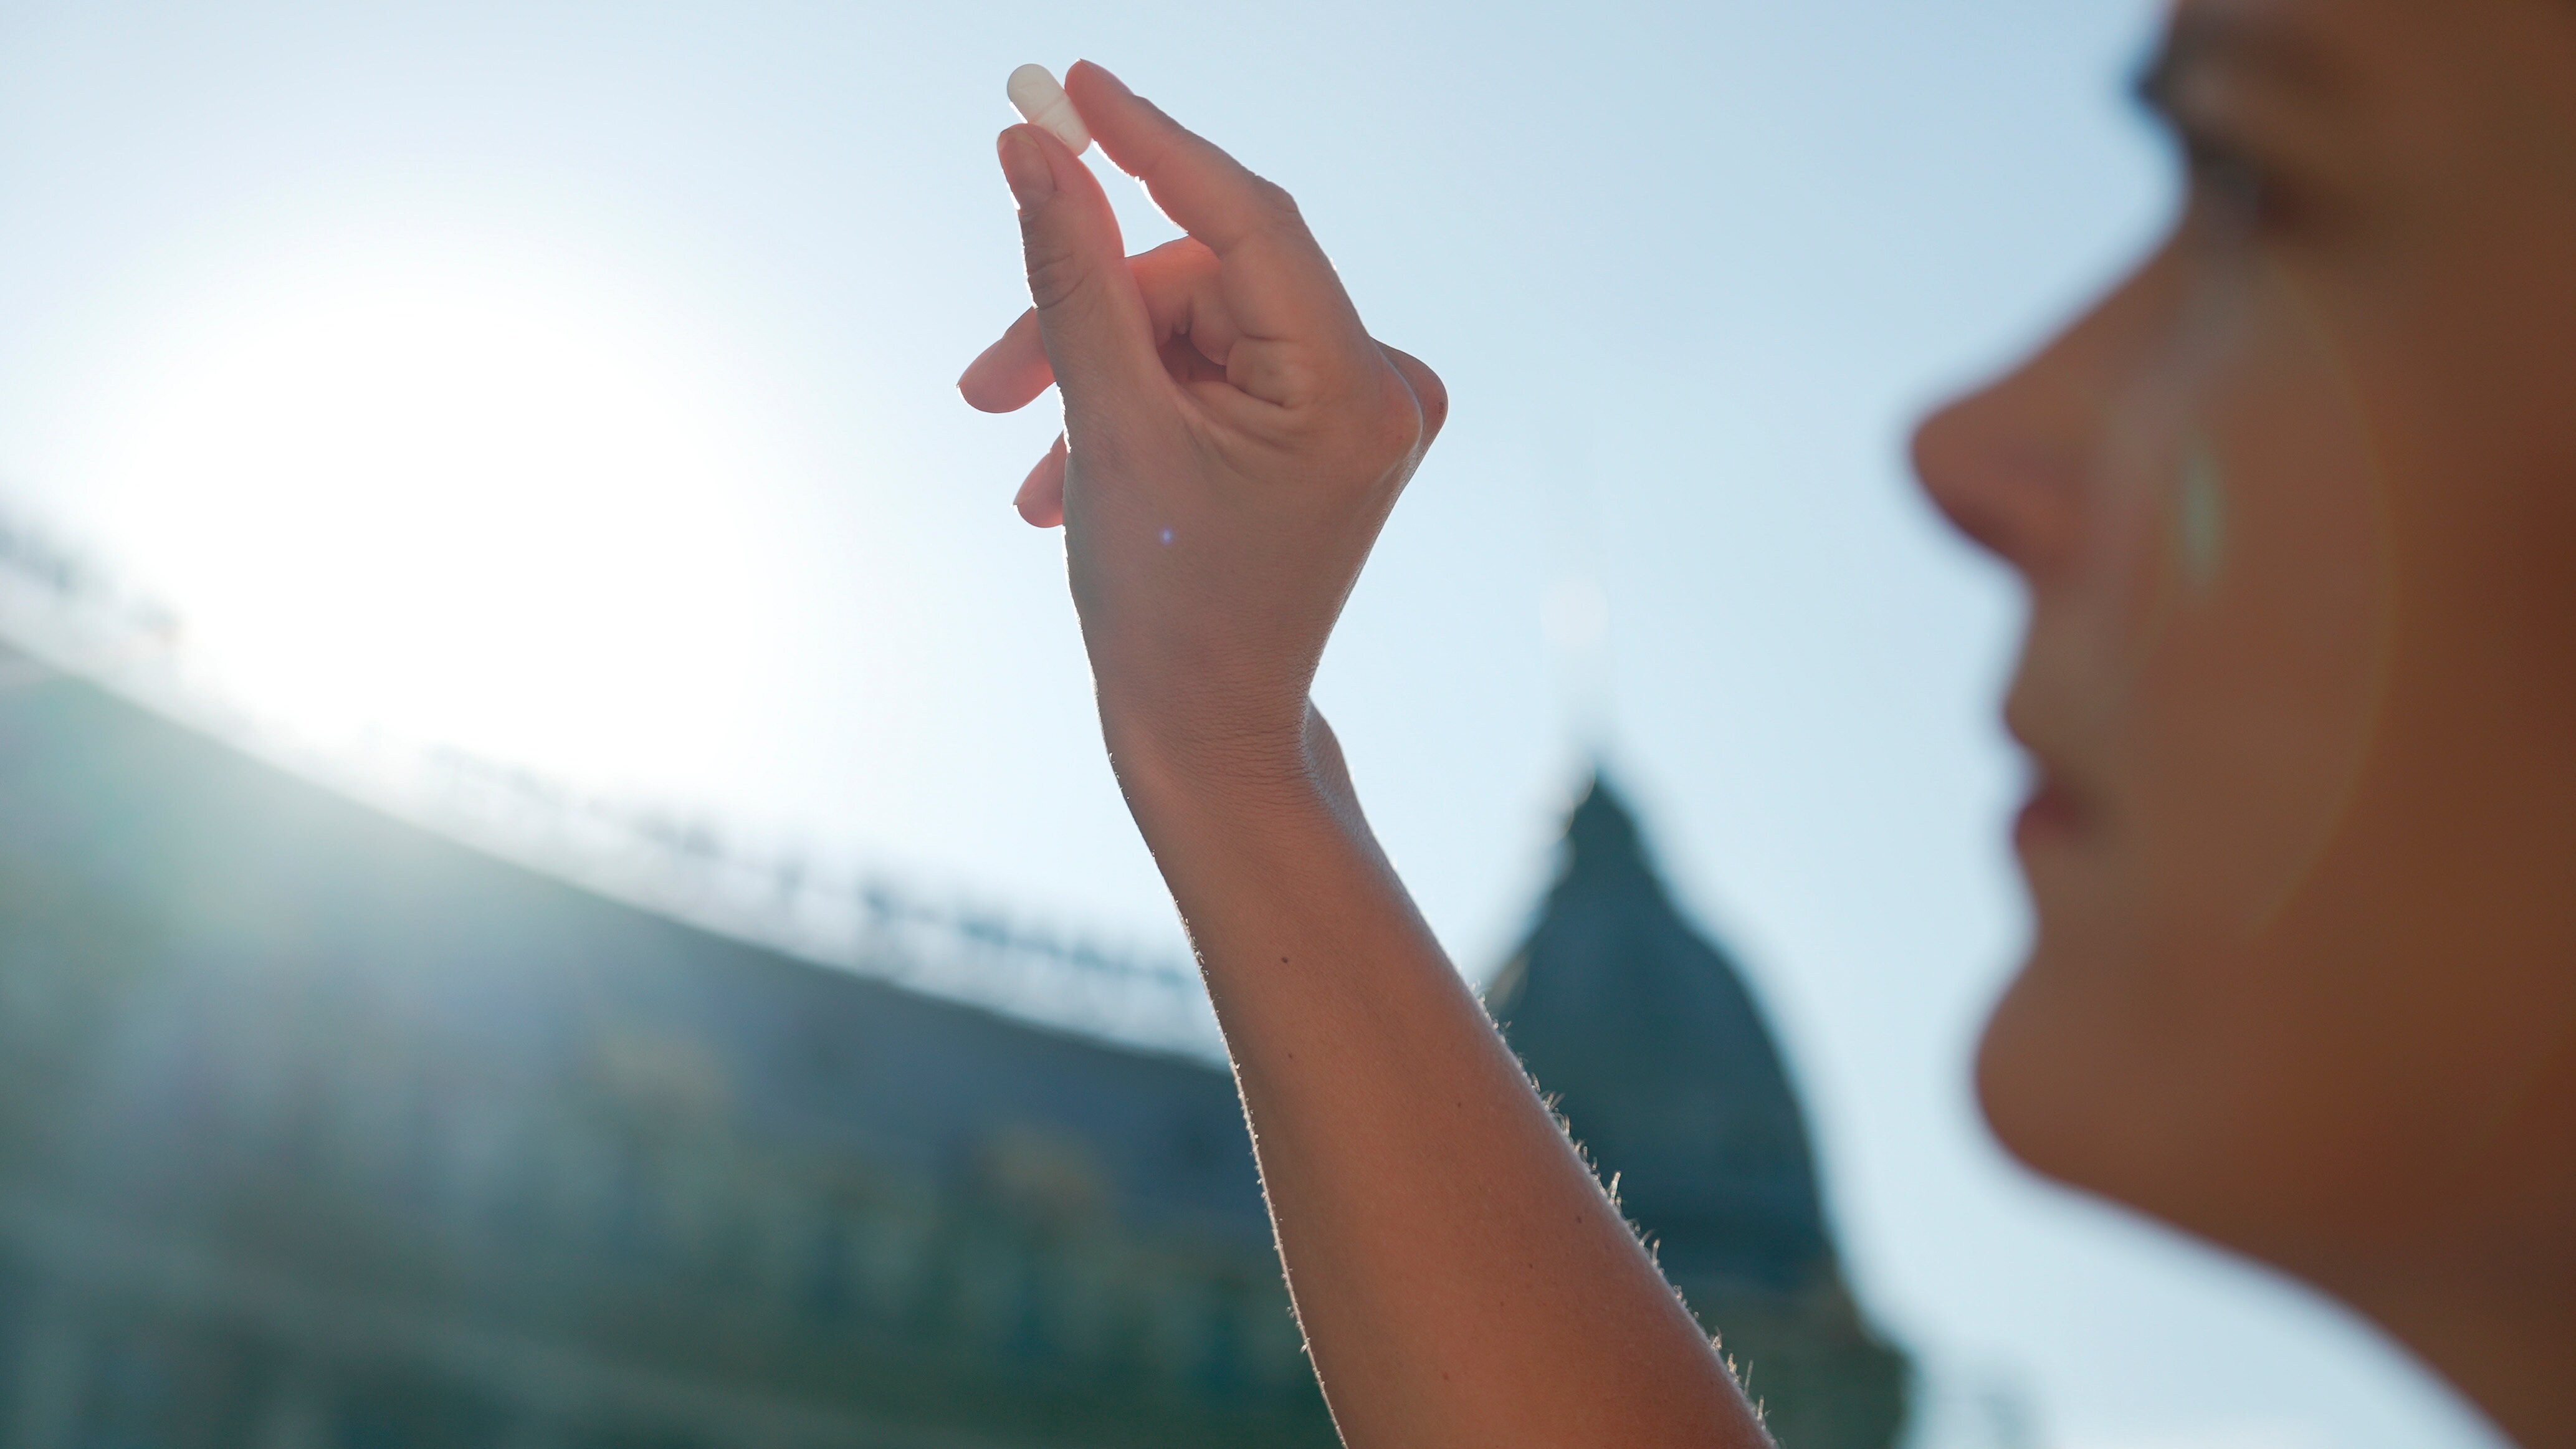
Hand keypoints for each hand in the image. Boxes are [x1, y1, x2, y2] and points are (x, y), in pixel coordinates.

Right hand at [958, 62, 1445, 800]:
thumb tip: (1033, 147)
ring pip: (1198, 326)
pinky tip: (1075, 480)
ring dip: (1099, 377)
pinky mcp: (1332, 428)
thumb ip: (1070, 275)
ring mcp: (1362, 410)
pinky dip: (1142, 405)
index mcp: (1352, 390)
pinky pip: (1217, 369)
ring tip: (1032, 464)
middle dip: (1089, 321)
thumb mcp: (1106, 423)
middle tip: (986, 383)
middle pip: (1206, 281)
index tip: (1075, 85)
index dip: (1152, 146)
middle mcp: (1383, 387)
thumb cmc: (1163, 605)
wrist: (1208, 733)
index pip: (1248, 217)